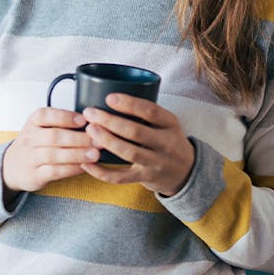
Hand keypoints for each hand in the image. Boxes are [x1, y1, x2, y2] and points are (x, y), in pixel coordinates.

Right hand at [2, 107, 100, 194]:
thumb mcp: (41, 127)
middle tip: (97, 139)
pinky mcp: (35, 175)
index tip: (83, 120)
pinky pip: (54, 171)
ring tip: (95, 154)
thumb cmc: (35, 143)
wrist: (12, 166)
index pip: (45, 115)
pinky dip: (71, 169)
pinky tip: (84, 166)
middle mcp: (29, 139)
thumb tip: (92, 120)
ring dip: (77, 154)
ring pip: (54, 155)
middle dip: (78, 138)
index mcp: (33, 122)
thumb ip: (62, 122)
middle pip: (53, 136)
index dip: (65, 117)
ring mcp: (30, 158)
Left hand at [80, 93, 194, 196]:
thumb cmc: (169, 140)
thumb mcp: (167, 123)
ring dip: (107, 141)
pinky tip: (87, 163)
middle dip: (110, 121)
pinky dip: (102, 172)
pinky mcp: (145, 178)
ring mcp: (156, 162)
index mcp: (170, 124)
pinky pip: (121, 177)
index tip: (109, 97)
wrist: (186, 172)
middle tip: (90, 113)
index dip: (129, 104)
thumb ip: (147, 112)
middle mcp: (165, 143)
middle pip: (136, 131)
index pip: (151, 111)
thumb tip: (111, 96)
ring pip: (129, 152)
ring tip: (89, 130)